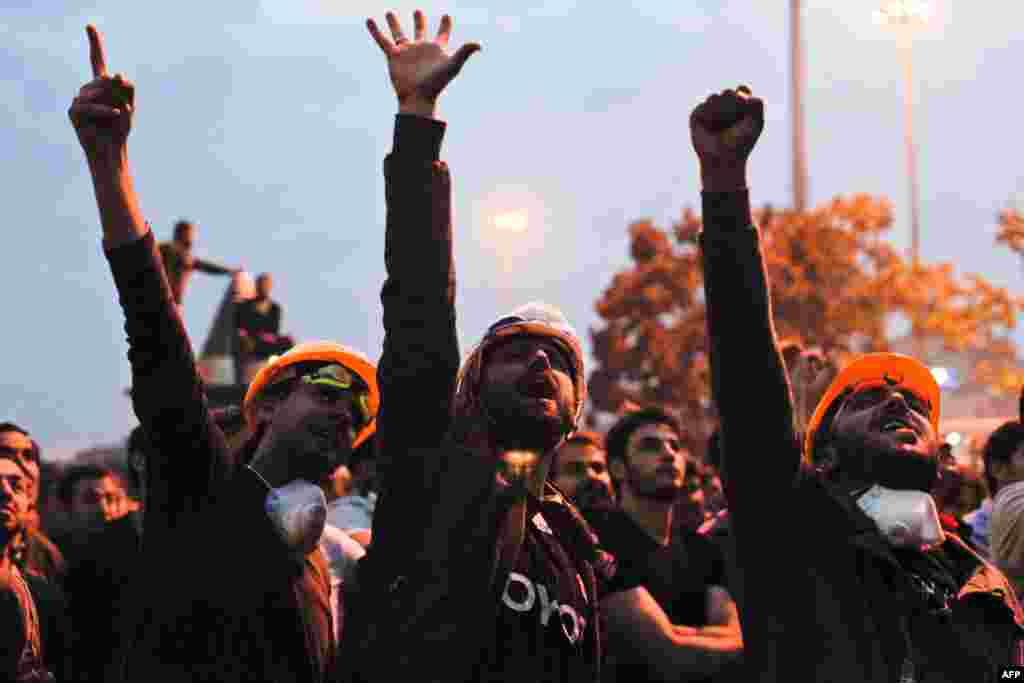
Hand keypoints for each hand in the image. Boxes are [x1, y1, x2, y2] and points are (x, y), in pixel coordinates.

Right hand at [68, 25, 134, 165]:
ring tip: (117, 113)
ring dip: (110, 100)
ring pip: (95, 90)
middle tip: (123, 105)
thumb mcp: (129, 106)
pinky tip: (115, 113)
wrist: (111, 150)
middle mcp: (88, 89)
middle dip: (116, 91)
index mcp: (103, 86)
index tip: (89, 26)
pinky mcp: (74, 111)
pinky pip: (88, 105)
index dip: (94, 43)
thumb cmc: (120, 129)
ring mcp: (79, 99)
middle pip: (104, 79)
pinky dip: (103, 109)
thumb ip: (126, 90)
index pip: (97, 60)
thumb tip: (118, 74)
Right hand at [367, 10, 479, 117]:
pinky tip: (369, 20)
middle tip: (418, 11)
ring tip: (389, 12)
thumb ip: (464, 52)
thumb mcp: (452, 66)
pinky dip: (375, 31)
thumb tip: (479, 44)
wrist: (418, 97)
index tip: (447, 16)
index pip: (442, 34)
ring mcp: (406, 52)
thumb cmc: (436, 84)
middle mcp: (420, 49)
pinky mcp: (393, 56)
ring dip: (394, 23)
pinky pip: (383, 40)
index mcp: (436, 50)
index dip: (445, 25)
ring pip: (399, 34)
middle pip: (420, 31)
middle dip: (419, 21)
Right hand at [690, 86, 763, 190]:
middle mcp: (724, 107)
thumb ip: (757, 104)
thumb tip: (741, 91)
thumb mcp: (756, 123)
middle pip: (728, 92)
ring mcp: (710, 111)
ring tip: (720, 127)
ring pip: (714, 97)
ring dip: (720, 112)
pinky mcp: (696, 116)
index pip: (741, 90)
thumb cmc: (741, 144)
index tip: (744, 107)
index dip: (743, 95)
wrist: (722, 159)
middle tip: (733, 122)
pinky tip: (709, 128)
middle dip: (732, 106)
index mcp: (739, 108)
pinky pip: (702, 107)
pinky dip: (708, 117)